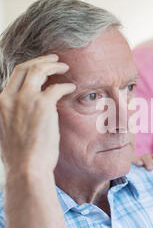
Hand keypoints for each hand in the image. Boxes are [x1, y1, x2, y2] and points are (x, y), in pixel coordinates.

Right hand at [0, 54, 75, 176]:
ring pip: (39, 70)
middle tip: (54, 59)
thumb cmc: (20, 157)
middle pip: (25, 68)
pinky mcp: (42, 105)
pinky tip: (71, 88)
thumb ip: (13, 116)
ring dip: (53, 66)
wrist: (26, 169)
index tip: (39, 68)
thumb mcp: (7, 131)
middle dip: (41, 60)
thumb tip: (25, 113)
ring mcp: (25, 99)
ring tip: (64, 67)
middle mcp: (8, 97)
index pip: (13, 77)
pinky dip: (65, 86)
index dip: (28, 69)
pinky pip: (57, 87)